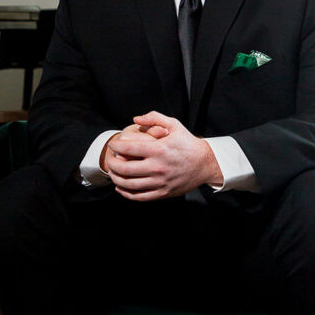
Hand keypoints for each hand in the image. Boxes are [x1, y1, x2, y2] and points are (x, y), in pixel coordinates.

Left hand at [103, 111, 222, 200]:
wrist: (206, 163)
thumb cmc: (188, 143)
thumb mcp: (174, 125)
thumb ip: (154, 118)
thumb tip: (135, 119)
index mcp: (159, 149)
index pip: (128, 148)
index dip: (115, 146)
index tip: (113, 144)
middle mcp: (157, 167)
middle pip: (124, 169)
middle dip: (111, 163)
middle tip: (109, 159)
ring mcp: (160, 182)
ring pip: (129, 185)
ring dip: (115, 179)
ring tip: (112, 173)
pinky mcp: (163, 193)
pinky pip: (139, 196)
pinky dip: (126, 193)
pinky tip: (120, 187)